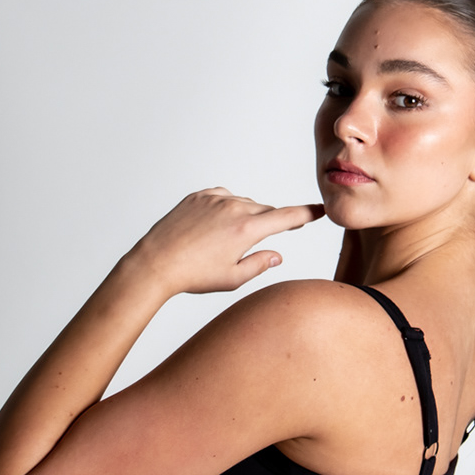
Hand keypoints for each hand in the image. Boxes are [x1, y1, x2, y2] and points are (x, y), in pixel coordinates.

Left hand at [123, 188, 324, 295]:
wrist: (155, 262)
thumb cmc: (193, 275)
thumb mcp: (233, 279)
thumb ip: (259, 265)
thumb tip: (277, 254)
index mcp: (246, 229)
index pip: (286, 217)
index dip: (306, 214)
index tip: (319, 210)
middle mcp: (234, 208)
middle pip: (265, 211)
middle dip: (268, 223)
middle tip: (258, 241)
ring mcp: (215, 199)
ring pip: (244, 203)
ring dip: (245, 216)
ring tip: (225, 241)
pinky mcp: (198, 196)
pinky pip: (222, 197)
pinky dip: (226, 208)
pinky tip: (215, 226)